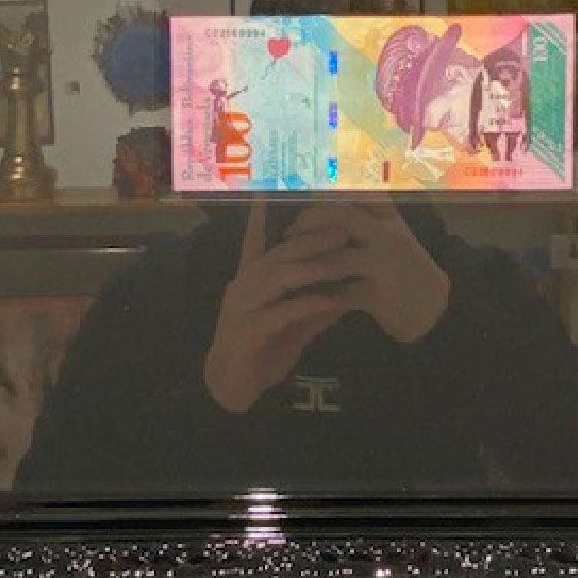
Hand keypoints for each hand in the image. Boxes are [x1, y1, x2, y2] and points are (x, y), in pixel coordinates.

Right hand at [202, 201, 360, 414]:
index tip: (281, 190)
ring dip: (314, 267)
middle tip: (343, 229)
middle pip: (278, 253)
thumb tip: (344, 294)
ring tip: (342, 260)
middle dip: (311, 239)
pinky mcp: (250, 331)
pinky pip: (283, 311)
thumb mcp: (292, 324)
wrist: (233, 387)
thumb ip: (313, 307)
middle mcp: (244, 286)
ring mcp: (244, 307)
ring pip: (280, 277)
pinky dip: (309, 304)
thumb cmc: (261, 350)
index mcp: (250, 279)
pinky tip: (332, 302)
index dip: (267, 214)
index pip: (257, 239)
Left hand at [284, 200, 450, 344]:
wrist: (434, 306)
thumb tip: (324, 193)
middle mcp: (387, 235)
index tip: (298, 197)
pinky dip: (320, 296)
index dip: (323, 192)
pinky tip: (303, 297)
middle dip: (307, 223)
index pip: (352, 192)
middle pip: (340, 218)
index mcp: (387, 217)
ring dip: (308, 263)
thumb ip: (365, 212)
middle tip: (288, 235)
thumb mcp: (390, 231)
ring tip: (290, 267)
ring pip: (338, 258)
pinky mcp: (379, 296)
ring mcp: (384, 265)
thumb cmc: (403, 265)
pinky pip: (341, 293)